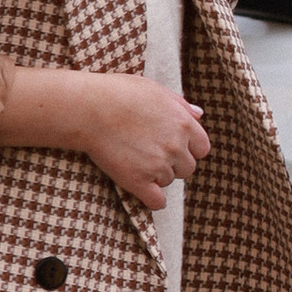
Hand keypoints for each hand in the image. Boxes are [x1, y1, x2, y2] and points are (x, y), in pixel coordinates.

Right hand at [0, 64, 210, 209]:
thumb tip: (200, 115)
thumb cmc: (119, 93)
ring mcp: (158, 166)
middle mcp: (176, 147)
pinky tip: (142, 188)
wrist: (89, 109)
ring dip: (156, 176)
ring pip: (168, 182)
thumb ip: (180, 105)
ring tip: (135, 160)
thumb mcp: (155, 90)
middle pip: (187, 168)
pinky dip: (152, 199)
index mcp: (184, 124)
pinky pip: (157, 201)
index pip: (202, 148)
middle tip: (150, 154)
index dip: (188, 148)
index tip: (172, 146)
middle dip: (173, 164)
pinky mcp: (138, 181)